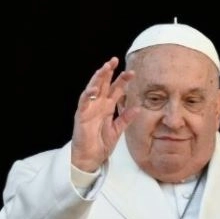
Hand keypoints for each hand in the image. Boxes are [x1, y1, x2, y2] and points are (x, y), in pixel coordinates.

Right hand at [70, 57, 136, 171]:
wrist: (90, 158)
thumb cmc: (101, 144)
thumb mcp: (118, 130)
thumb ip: (126, 119)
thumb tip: (138, 108)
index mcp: (107, 107)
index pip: (116, 90)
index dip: (123, 80)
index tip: (132, 72)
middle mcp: (98, 105)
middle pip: (104, 84)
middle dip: (109, 72)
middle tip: (114, 60)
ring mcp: (89, 108)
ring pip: (93, 88)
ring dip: (98, 78)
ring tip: (104, 68)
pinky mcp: (81, 115)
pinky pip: (84, 102)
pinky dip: (88, 94)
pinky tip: (94, 88)